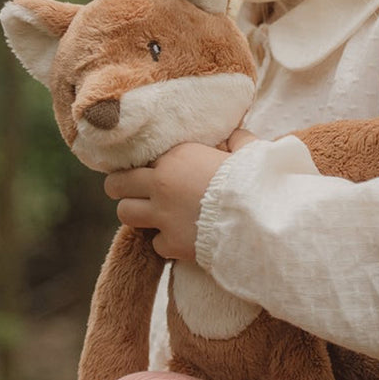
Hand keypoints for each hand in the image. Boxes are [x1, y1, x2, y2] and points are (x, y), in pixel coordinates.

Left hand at [105, 132, 256, 260]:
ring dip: (135, 213)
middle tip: (130, 191)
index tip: (150, 168)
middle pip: (117, 184)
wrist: (261, 220)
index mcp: (178, 156)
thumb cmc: (258, 180)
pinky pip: (155, 244)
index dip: (146, 164)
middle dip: (120, 187)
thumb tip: (237, 135)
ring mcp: (163, 215)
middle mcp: (162, 183)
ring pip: (124, 212)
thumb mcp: (250, 151)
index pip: (142, 157)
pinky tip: (177, 239)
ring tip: (146, 215)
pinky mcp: (171, 243)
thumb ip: (237, 141)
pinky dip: (165, 243)